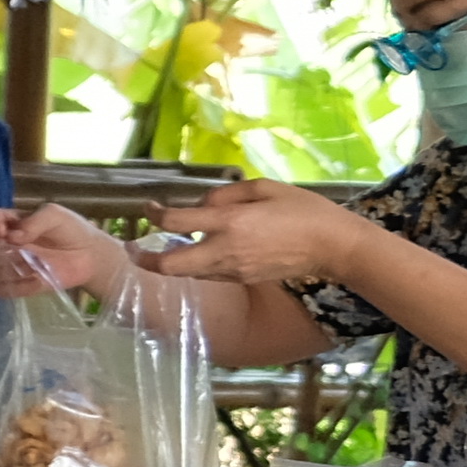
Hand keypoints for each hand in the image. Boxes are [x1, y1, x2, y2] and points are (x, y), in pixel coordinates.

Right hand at [0, 199, 128, 303]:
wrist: (90, 256)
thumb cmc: (69, 230)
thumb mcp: (54, 214)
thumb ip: (33, 221)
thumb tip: (12, 236)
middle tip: (4, 248)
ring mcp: (2, 268)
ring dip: (3, 267)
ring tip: (30, 263)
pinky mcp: (14, 287)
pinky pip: (1, 289)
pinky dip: (18, 284)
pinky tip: (38, 277)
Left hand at [133, 178, 373, 293]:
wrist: (335, 247)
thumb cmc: (304, 210)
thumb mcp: (265, 187)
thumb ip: (227, 192)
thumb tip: (202, 202)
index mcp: (231, 223)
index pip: (176, 222)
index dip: (154, 214)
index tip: (149, 207)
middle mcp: (226, 251)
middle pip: (170, 265)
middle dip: (143, 259)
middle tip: (131, 248)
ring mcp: (234, 270)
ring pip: (187, 273)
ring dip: (169, 262)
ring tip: (162, 248)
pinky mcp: (243, 279)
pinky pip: (209, 274)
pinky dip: (195, 265)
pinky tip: (197, 253)